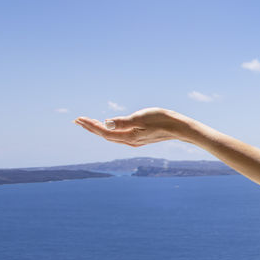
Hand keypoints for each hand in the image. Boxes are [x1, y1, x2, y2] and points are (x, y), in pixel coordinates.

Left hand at [74, 108, 188, 146]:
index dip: (90, 126)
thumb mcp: (140, 118)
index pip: (104, 132)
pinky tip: (111, 128)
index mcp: (128, 136)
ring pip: (113, 137)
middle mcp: (130, 141)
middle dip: (92, 128)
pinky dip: (111, 131)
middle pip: (106, 136)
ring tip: (90, 124)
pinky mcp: (141, 138)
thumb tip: (105, 123)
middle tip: (78, 120)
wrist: (180, 128)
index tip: (79, 119)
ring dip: (100, 130)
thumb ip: (122, 121)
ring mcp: (136, 140)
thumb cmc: (162, 120)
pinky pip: (120, 136)